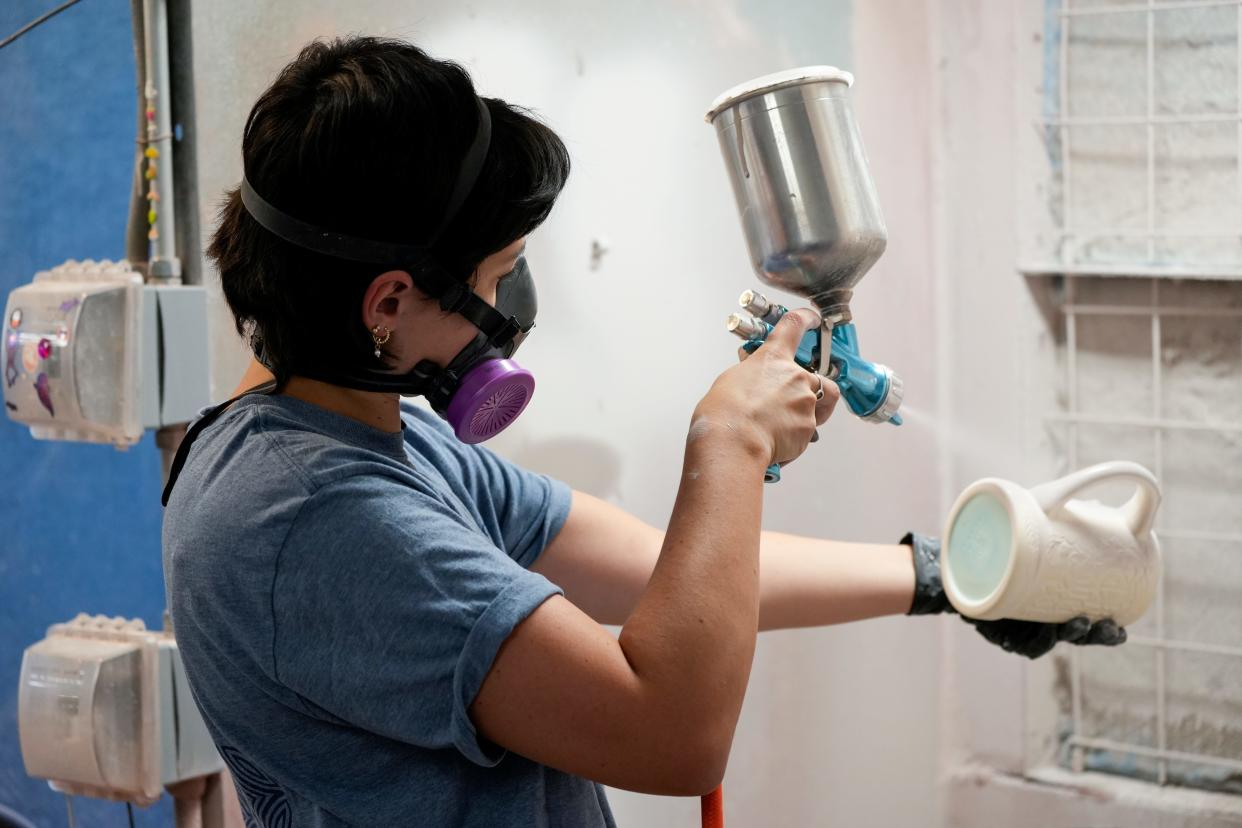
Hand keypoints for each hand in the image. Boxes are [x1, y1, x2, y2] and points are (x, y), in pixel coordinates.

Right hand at [695, 308, 837, 467]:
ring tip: (778, 425)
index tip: (812, 319)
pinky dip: (794, 435)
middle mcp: (796, 377)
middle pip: (816, 377)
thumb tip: (755, 381)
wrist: (733, 440)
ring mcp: (806, 403)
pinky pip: (807, 430)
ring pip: (817, 406)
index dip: (806, 319)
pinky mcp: (808, 428)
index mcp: (774, 359)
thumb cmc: (725, 411)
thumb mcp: (731, 379)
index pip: (794, 325)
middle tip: (783, 401)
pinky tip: (774, 439)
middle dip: (804, 389)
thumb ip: (752, 374)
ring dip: (801, 413)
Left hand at [901, 532, 1127, 659]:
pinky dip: (1031, 641)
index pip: (1087, 627)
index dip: (1107, 634)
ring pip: (1047, 641)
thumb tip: (1100, 504)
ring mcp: (1016, 625)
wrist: (956, 554)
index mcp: (1054, 606)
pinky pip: (1014, 640)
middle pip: (1072, 638)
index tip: (1121, 627)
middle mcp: (1038, 620)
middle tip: (1100, 621)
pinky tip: (1045, 635)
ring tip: (1077, 620)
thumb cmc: (1002, 544)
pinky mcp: (993, 625)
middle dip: (1092, 635)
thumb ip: (1063, 518)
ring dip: (1067, 636)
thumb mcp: (1033, 530)